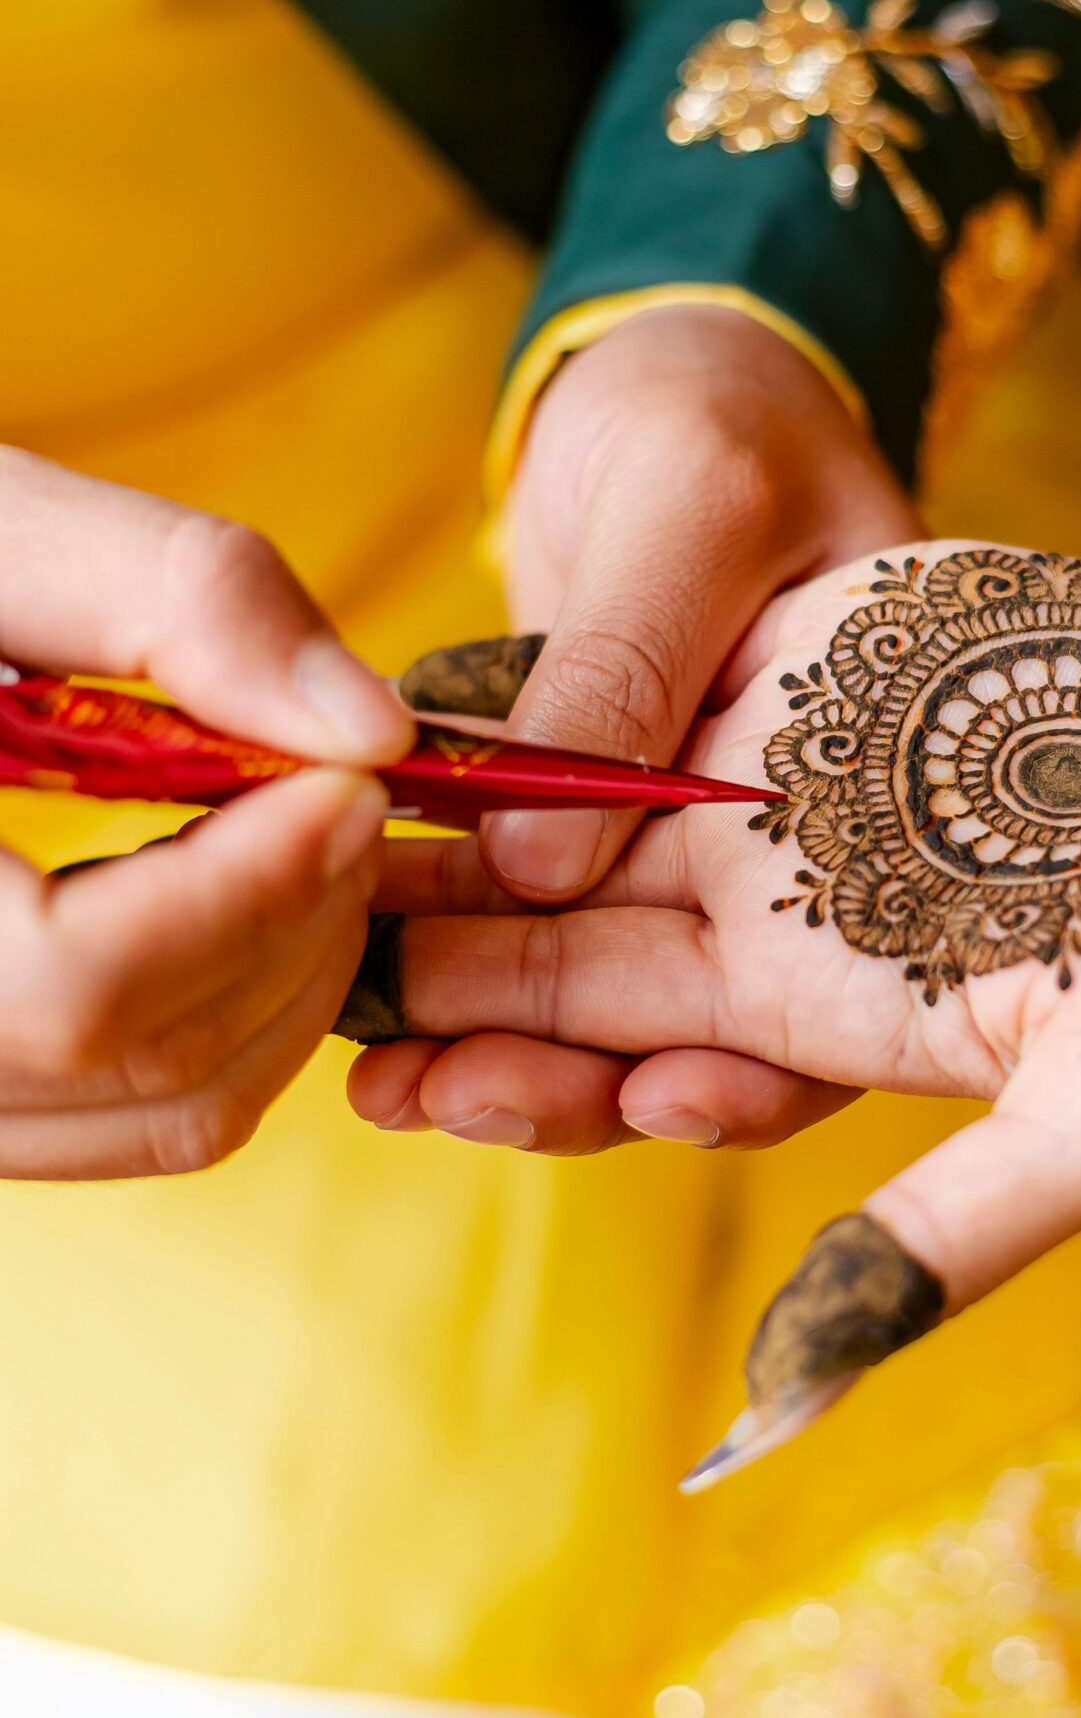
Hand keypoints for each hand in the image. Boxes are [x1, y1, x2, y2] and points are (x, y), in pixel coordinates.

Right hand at [0, 447, 410, 1176]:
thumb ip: (179, 597)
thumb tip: (368, 728)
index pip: (75, 987)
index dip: (249, 891)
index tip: (350, 777)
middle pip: (149, 1061)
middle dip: (299, 918)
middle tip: (345, 783)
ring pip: (172, 1115)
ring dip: (290, 973)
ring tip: (299, 825)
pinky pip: (143, 1120)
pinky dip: (240, 1015)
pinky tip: (234, 887)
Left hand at [351, 539, 1080, 1295]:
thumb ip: (945, 1239)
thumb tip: (780, 1401)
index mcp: (837, 1003)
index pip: (627, 1035)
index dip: (506, 1058)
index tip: (379, 1079)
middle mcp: (809, 883)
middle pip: (585, 909)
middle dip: (448, 933)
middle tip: (299, 951)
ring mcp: (831, 751)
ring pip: (612, 778)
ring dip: (484, 799)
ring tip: (346, 810)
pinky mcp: (869, 630)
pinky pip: (695, 648)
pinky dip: (584, 663)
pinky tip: (478, 668)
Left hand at [394, 303, 915, 1152]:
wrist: (675, 370)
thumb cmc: (730, 417)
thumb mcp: (698, 505)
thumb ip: (630, 672)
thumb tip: (536, 868)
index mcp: (870, 786)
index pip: (848, 976)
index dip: (762, 1066)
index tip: (658, 1097)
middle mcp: (785, 842)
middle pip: (712, 1019)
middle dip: (584, 1079)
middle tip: (454, 1095)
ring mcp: (684, 842)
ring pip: (605, 991)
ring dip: (501, 1044)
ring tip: (385, 1082)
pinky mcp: (584, 823)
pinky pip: (522, 922)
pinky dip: (448, 960)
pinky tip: (359, 1001)